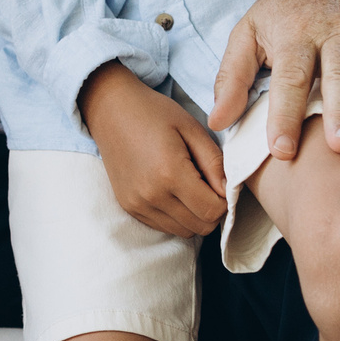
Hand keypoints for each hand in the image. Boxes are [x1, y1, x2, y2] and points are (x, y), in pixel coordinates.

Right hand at [81, 63, 228, 239]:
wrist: (110, 109)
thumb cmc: (154, 113)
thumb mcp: (192, 128)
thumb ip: (214, 162)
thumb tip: (229, 192)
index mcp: (170, 173)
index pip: (213, 211)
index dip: (225, 201)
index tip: (220, 182)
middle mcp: (151, 195)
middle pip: (201, 226)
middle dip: (212, 210)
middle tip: (208, 185)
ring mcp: (137, 204)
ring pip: (184, 231)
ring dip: (194, 216)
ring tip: (190, 188)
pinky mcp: (129, 207)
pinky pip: (164, 226)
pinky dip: (176, 216)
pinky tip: (173, 192)